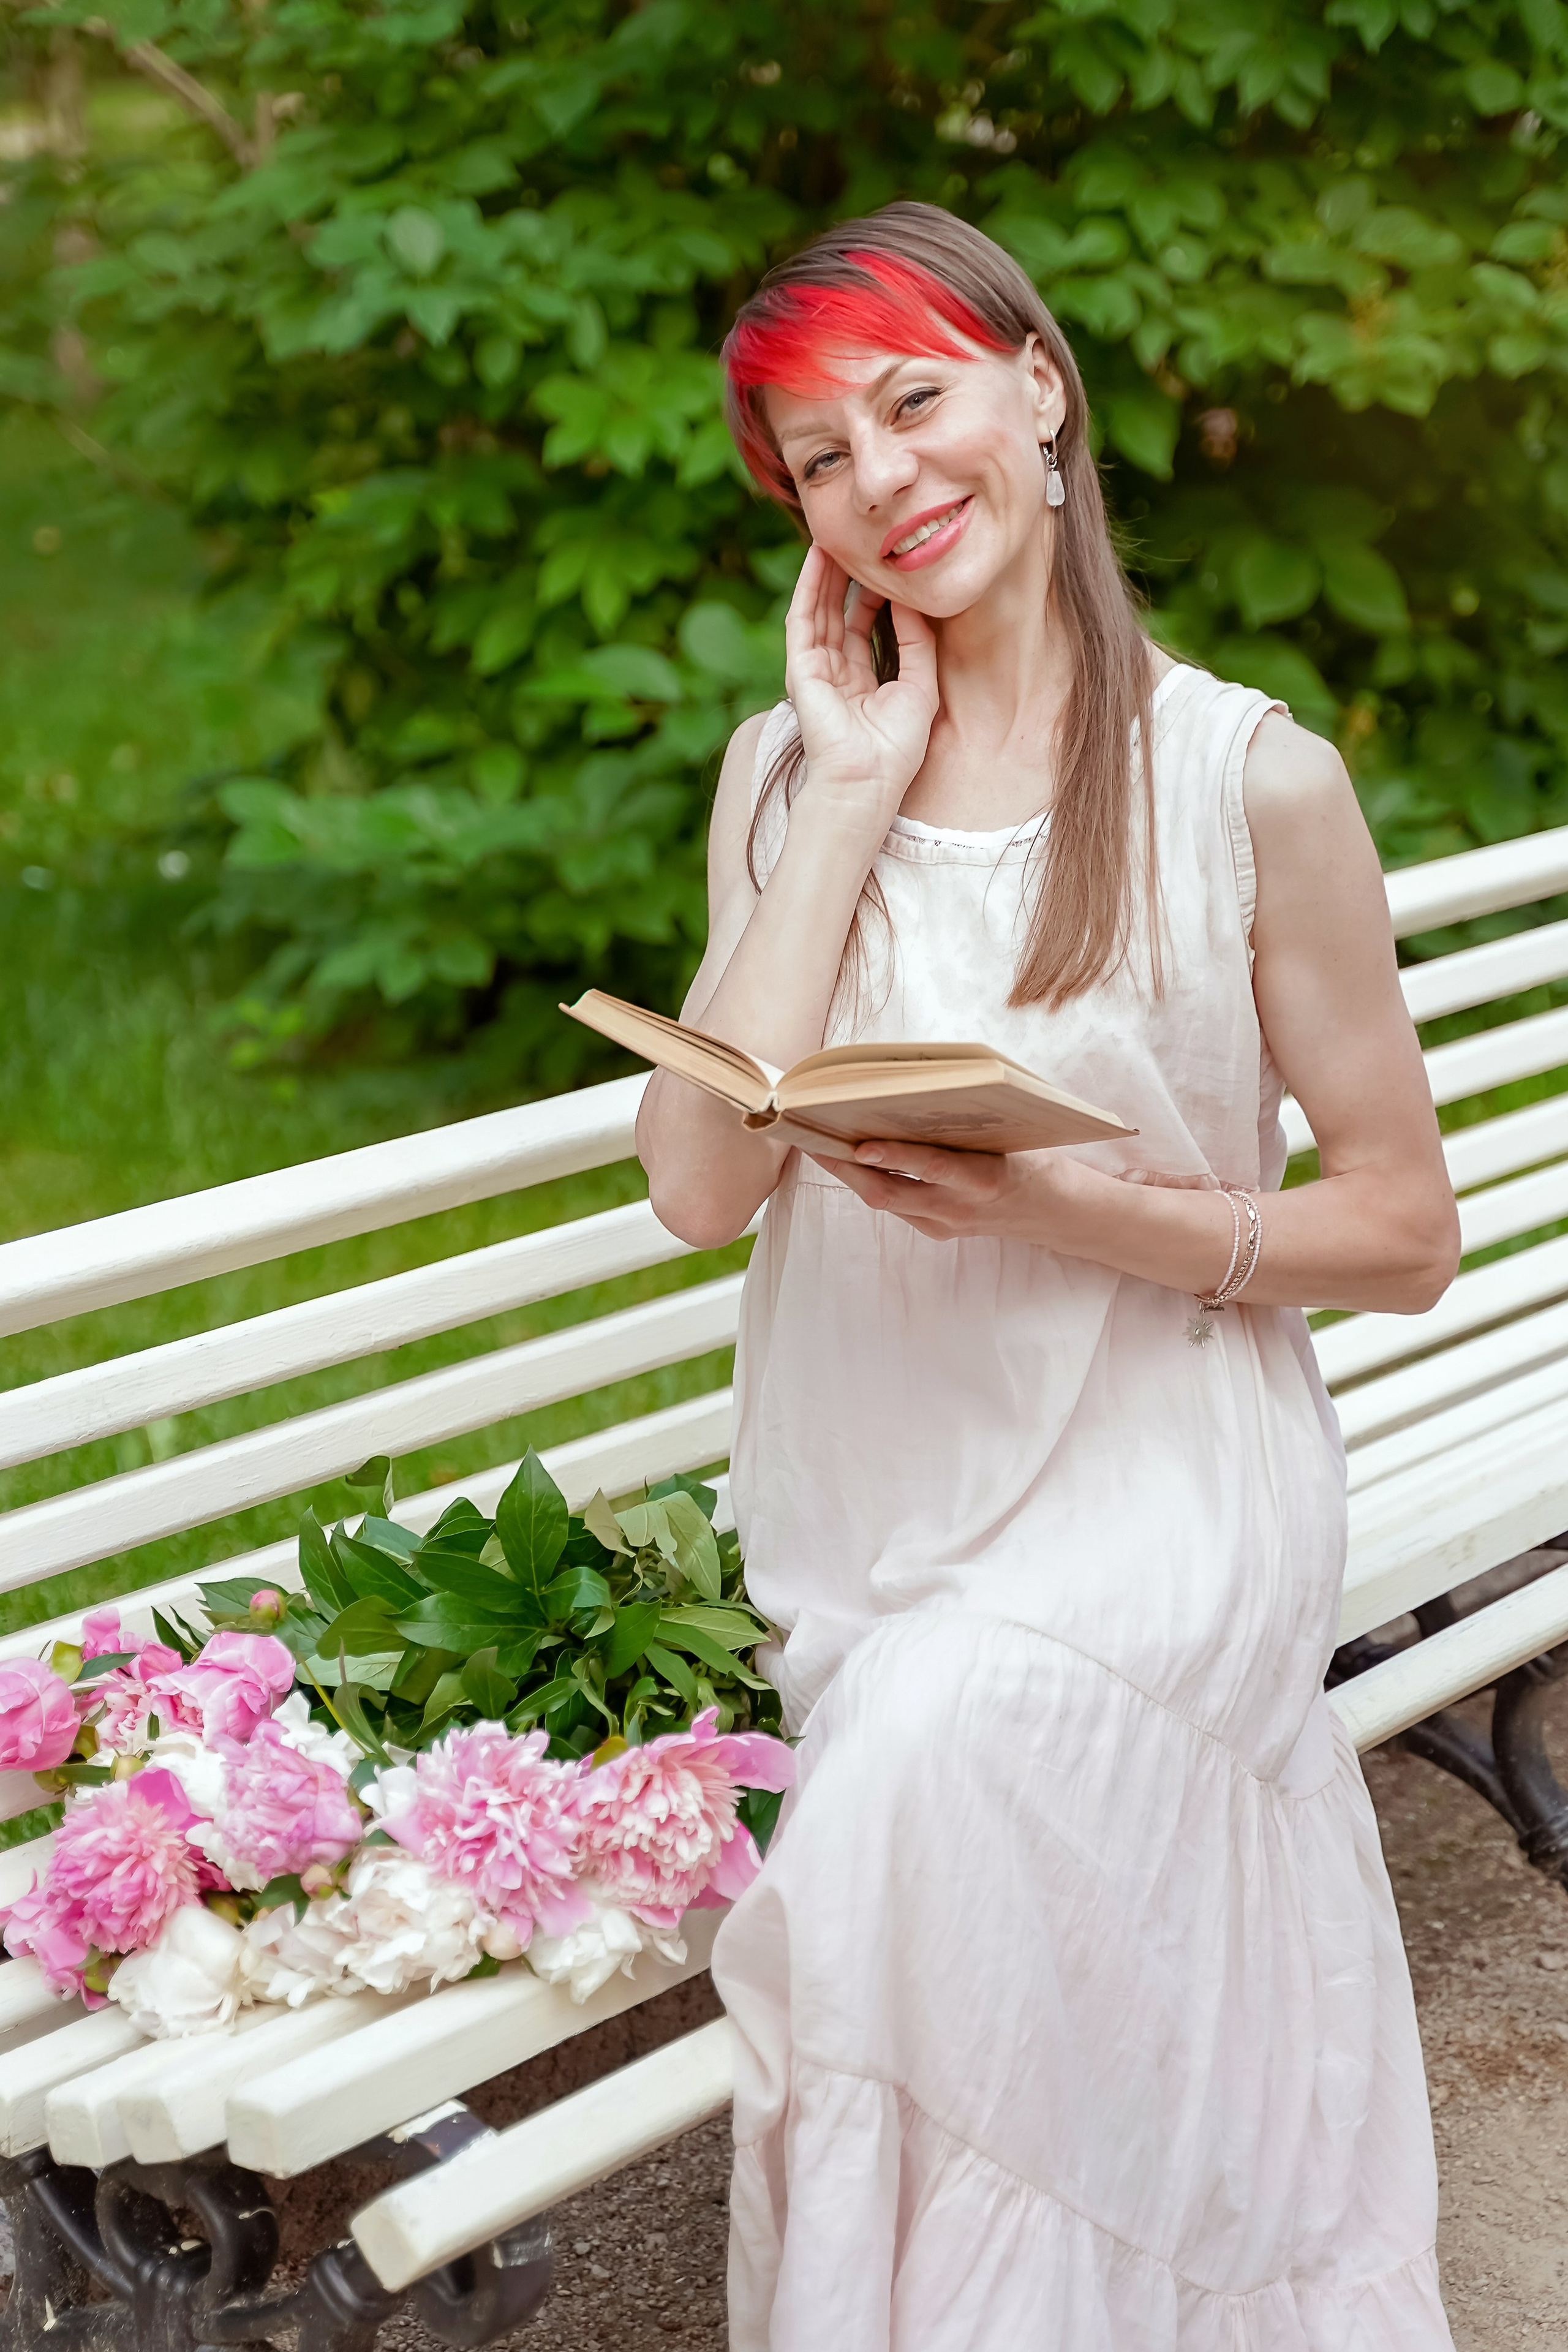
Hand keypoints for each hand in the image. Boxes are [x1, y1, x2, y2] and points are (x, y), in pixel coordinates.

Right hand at [784, 545, 938, 837]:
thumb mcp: (920, 687)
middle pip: (837, 614)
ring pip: (818, 610)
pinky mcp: (800, 669)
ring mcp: (815, 671)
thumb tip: (911, 601)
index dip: (871, 596)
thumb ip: (917, 643)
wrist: (867, 780)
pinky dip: (808, 586)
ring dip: (825, 574)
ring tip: (836, 537)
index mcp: (861, 683)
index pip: (861, 628)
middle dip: (844, 578)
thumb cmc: (896, 748)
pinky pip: (802, 618)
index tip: (886, 566)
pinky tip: (818, 558)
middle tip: (857, 541)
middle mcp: (834, 674)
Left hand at [812, 1139, 1057, 1242]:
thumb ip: (965, 1122)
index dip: (893, 1156)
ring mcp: (944, 1223)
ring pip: (885, 1200)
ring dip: (850, 1174)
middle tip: (815, 1138)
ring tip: (821, 1144)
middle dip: (847, 1167)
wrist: (1055, 1212)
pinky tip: (852, 1159)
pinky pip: (896, 1204)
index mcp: (984, 1178)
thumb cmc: (1033, 1160)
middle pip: (890, 1192)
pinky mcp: (937, 1230)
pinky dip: (871, 1180)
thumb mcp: (1010, 1135)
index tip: (860, 1142)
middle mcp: (958, 1207)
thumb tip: (914, 1093)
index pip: (931, 1166)